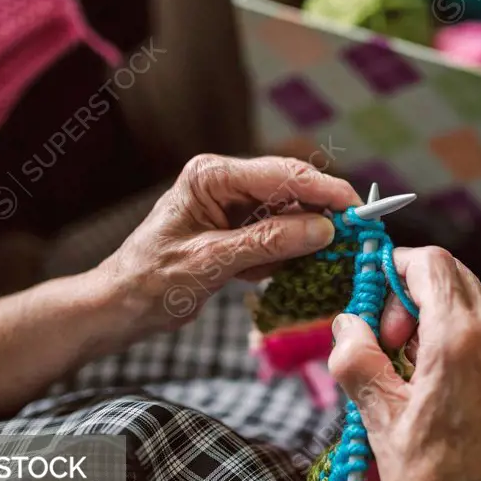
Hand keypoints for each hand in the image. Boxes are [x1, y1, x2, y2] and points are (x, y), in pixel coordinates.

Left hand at [96, 154, 359, 337]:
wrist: (121, 306)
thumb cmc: (151, 282)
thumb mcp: (211, 263)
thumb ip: (268, 243)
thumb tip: (323, 229)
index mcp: (211, 176)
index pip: (281, 174)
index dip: (325, 189)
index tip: (359, 209)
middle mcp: (224, 181)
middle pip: (291, 189)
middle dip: (321, 214)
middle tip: (354, 238)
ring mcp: (232, 204)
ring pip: (289, 213)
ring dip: (302, 240)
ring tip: (300, 265)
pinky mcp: (237, 227)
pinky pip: (277, 234)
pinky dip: (282, 255)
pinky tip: (260, 276)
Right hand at [328, 247, 480, 480]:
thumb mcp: (380, 420)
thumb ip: (357, 360)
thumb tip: (346, 323)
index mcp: (461, 340)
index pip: (428, 263)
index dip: (391, 271)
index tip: (370, 309)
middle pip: (449, 272)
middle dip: (407, 294)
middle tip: (385, 343)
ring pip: (465, 294)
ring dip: (428, 312)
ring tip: (404, 364)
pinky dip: (450, 329)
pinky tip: (430, 373)